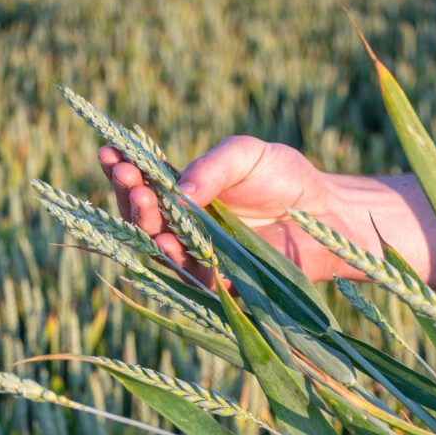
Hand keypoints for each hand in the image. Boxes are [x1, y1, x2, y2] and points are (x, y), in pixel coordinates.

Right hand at [99, 135, 352, 283]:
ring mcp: (198, 254)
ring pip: (158, 246)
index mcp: (184, 192)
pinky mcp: (218, 281)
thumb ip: (211, 168)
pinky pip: (189, 274)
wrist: (327, 214)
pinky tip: (166, 241)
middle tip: (127, 178)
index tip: (108, 152)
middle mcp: (184, 224)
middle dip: (129, 196)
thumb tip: (176, 191)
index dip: (122, 169)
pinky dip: (174, 259)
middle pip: (142, 216)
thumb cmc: (286, 178)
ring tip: (143, 202)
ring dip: (145, 226)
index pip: (143, 182)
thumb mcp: (245, 155)